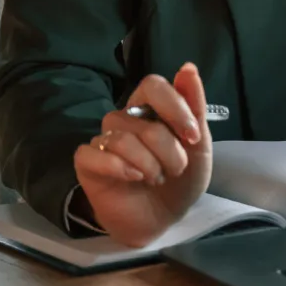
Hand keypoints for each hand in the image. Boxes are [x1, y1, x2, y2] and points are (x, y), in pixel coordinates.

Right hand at [72, 62, 212, 246]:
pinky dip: (119, 168)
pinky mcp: (87, 163)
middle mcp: (124, 119)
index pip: (153, 85)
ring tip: (157, 179)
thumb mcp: (199, 145)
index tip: (193, 136)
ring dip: (148, 164)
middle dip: (168, 150)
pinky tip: (134, 179)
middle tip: (176, 170)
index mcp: (151, 108)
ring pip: (121, 139)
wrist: (164, 219)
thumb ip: (194, 106)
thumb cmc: (182, 179)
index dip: (174, 108)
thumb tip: (188, 67)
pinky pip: (93, 154)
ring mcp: (104, 140)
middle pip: (141, 119)